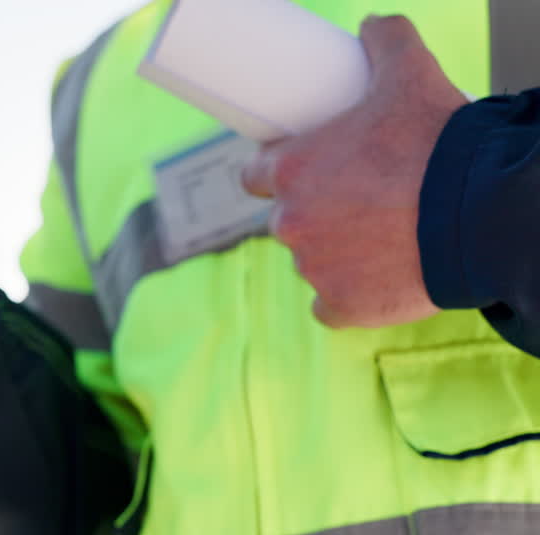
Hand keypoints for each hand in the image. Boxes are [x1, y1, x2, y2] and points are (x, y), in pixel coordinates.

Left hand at [240, 16, 466, 327]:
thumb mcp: (410, 74)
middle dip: (314, 214)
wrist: (477, 212)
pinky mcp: (340, 306)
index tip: (301, 175)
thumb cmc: (438, 142)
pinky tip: (371, 282)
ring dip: (333, 253)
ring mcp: (312, 267)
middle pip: (287, 220)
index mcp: (290, 170)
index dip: (279, 175)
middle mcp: (290, 221)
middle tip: (357, 204)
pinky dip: (347, 298)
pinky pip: (328, 307)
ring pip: (311, 261)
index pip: (257, 177)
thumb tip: (373, 24)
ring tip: (379, 237)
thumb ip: (386, 43)